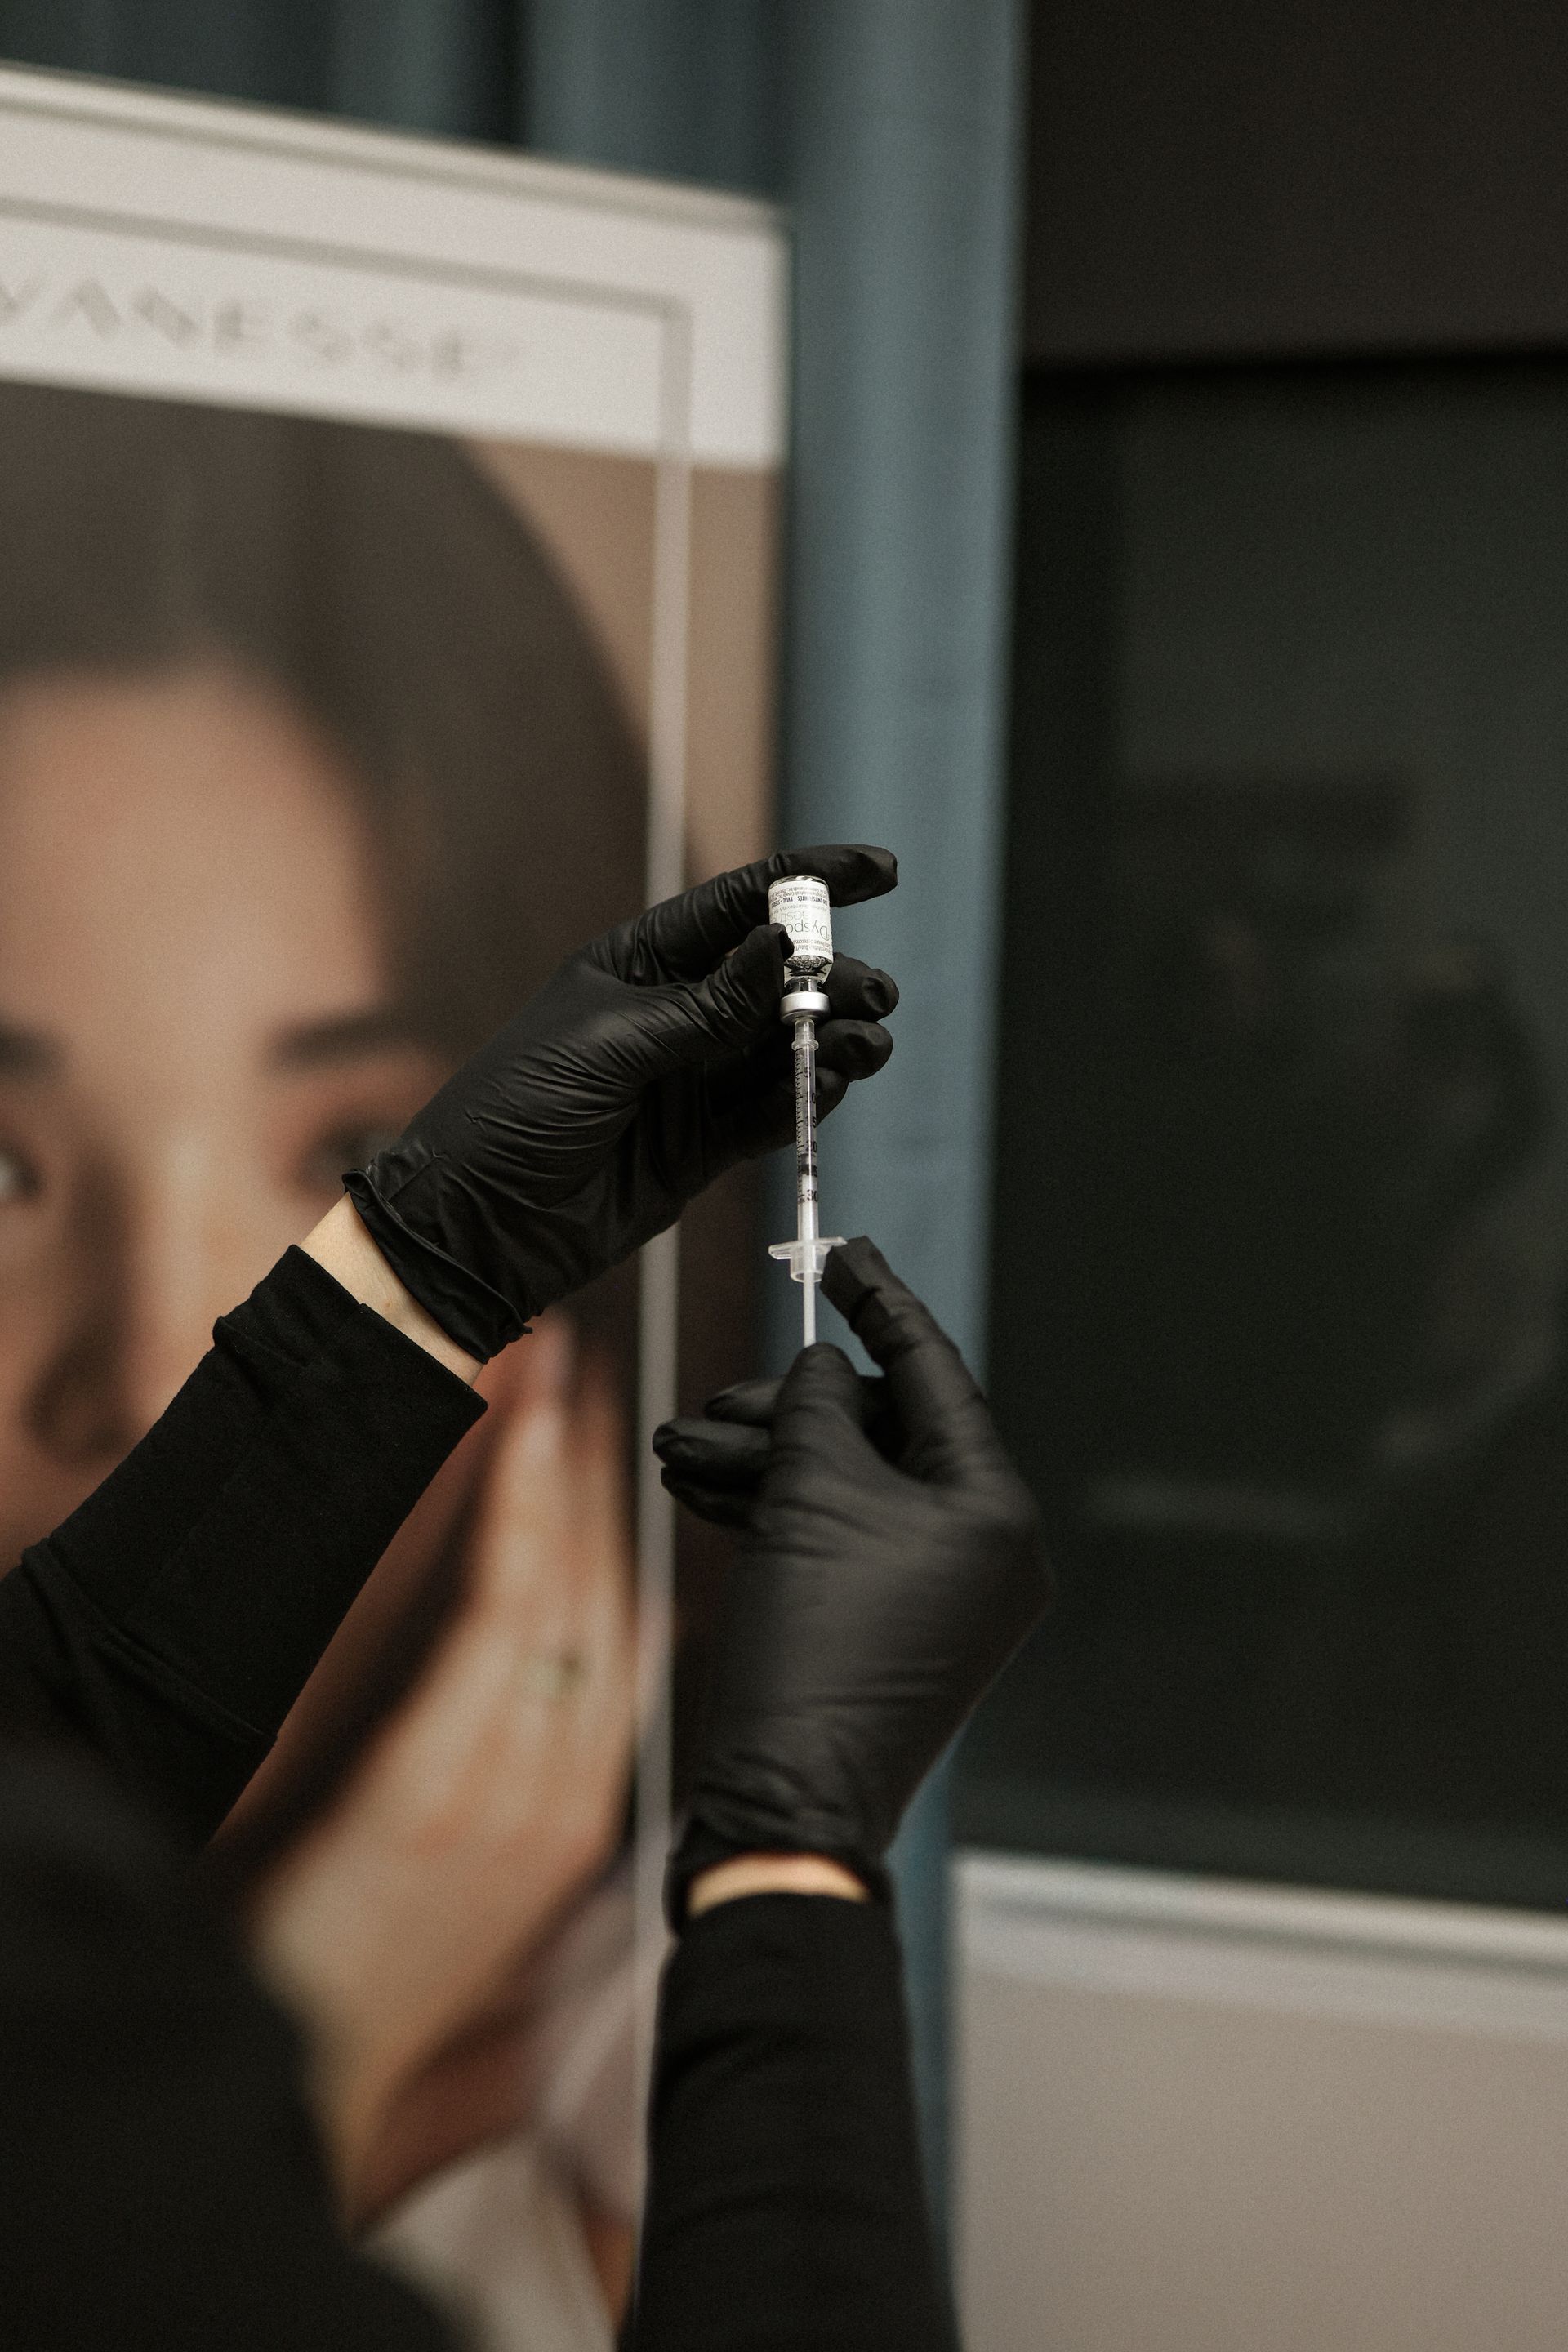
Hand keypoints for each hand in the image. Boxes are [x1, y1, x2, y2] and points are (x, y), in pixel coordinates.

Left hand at [250, 1318, 637, 2213]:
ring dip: (567, 1465)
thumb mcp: (490, 1875)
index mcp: (587, 1811)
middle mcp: (571, 1786)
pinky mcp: (448, 1775)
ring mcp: (518, 1779)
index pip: (630, 1640)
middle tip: (596, 1368)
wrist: (325, 2065)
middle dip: (603, 1470)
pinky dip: (520, 1517)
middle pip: (608, 1592)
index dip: (628, 1528)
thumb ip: (533, 1773)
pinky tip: (522, 1446)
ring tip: (559, 1373)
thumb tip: (551, 1673)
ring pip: (567, 1585)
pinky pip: (505, 1616)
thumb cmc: (391, 1966)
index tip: (618, 1446)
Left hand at [346, 845, 897, 1359]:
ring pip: (782, 1047)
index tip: (879, 874)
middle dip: (830, 978)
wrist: (477, 1223)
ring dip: (830, 1039)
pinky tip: (832, 1084)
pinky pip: (768, 1112)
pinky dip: (805, 1099)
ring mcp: (689, 1081)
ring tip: (866, 1042)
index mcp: (639, 965)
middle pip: (773, 980)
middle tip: (872, 994)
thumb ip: (706, 1005)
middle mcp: (671, 1016)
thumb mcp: (609, 1044)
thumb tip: (782, 948)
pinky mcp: (700, 1146)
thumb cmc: (513, 1111)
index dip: (808, 883)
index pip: (736, 907)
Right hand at [655, 1238, 1049, 1919]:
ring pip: (851, 1489)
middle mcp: (987, 1551)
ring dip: (768, 1463)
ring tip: (681, 1450)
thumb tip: (824, 1368)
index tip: (839, 1248)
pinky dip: (780, 1512)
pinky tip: (705, 1488)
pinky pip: (841, 1541)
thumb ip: (817, 1407)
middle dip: (792, 1413)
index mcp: (996, 1510)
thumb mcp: (809, 1494)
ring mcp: (942, 1597)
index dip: (880, 1303)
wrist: (785, 1800)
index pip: (934, 1374)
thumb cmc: (811, 1644)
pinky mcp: (891, 1628)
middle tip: (712, 1407)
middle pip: (884, 1434)